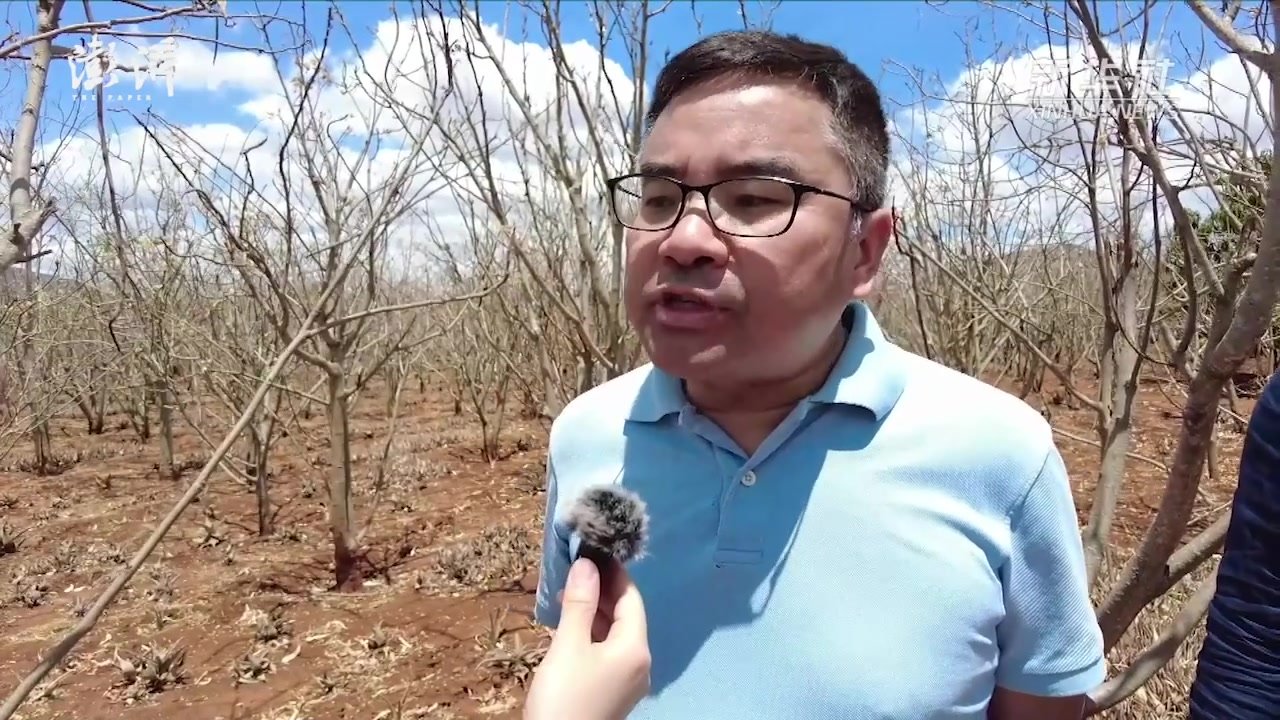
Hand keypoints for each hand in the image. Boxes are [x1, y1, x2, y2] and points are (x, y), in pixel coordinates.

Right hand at [524, 557, 650, 719]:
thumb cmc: (564, 697)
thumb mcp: (569, 646)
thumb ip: (580, 604)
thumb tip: (588, 564)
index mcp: (636, 648)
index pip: (632, 599)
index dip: (613, 573)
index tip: (593, 551)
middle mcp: (640, 663)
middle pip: (627, 616)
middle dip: (603, 591)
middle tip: (577, 568)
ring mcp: (628, 680)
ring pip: (616, 635)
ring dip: (596, 612)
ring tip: (570, 592)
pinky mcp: (613, 692)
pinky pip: (608, 652)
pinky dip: (593, 633)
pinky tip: (572, 625)